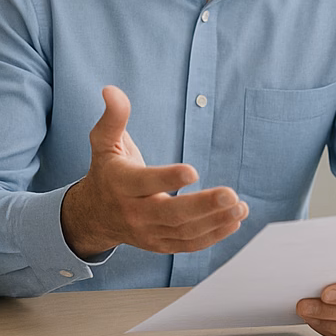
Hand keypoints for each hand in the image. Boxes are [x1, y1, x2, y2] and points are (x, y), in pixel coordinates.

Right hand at [60, 85, 247, 257]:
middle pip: (170, 213)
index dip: (168, 178)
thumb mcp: (104, 142)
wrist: (95, 216)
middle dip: (202, 205)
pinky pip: (188, 245)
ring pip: (184, 232)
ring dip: (215, 221)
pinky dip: (213, 236)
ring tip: (240, 207)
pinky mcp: (160, 245)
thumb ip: (113, 117)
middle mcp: (134, 212)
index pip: (145, 183)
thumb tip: (111, 90)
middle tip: (230, 194)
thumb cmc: (107, 172)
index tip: (194, 171)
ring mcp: (148, 232)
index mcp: (121, 184)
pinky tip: (233, 222)